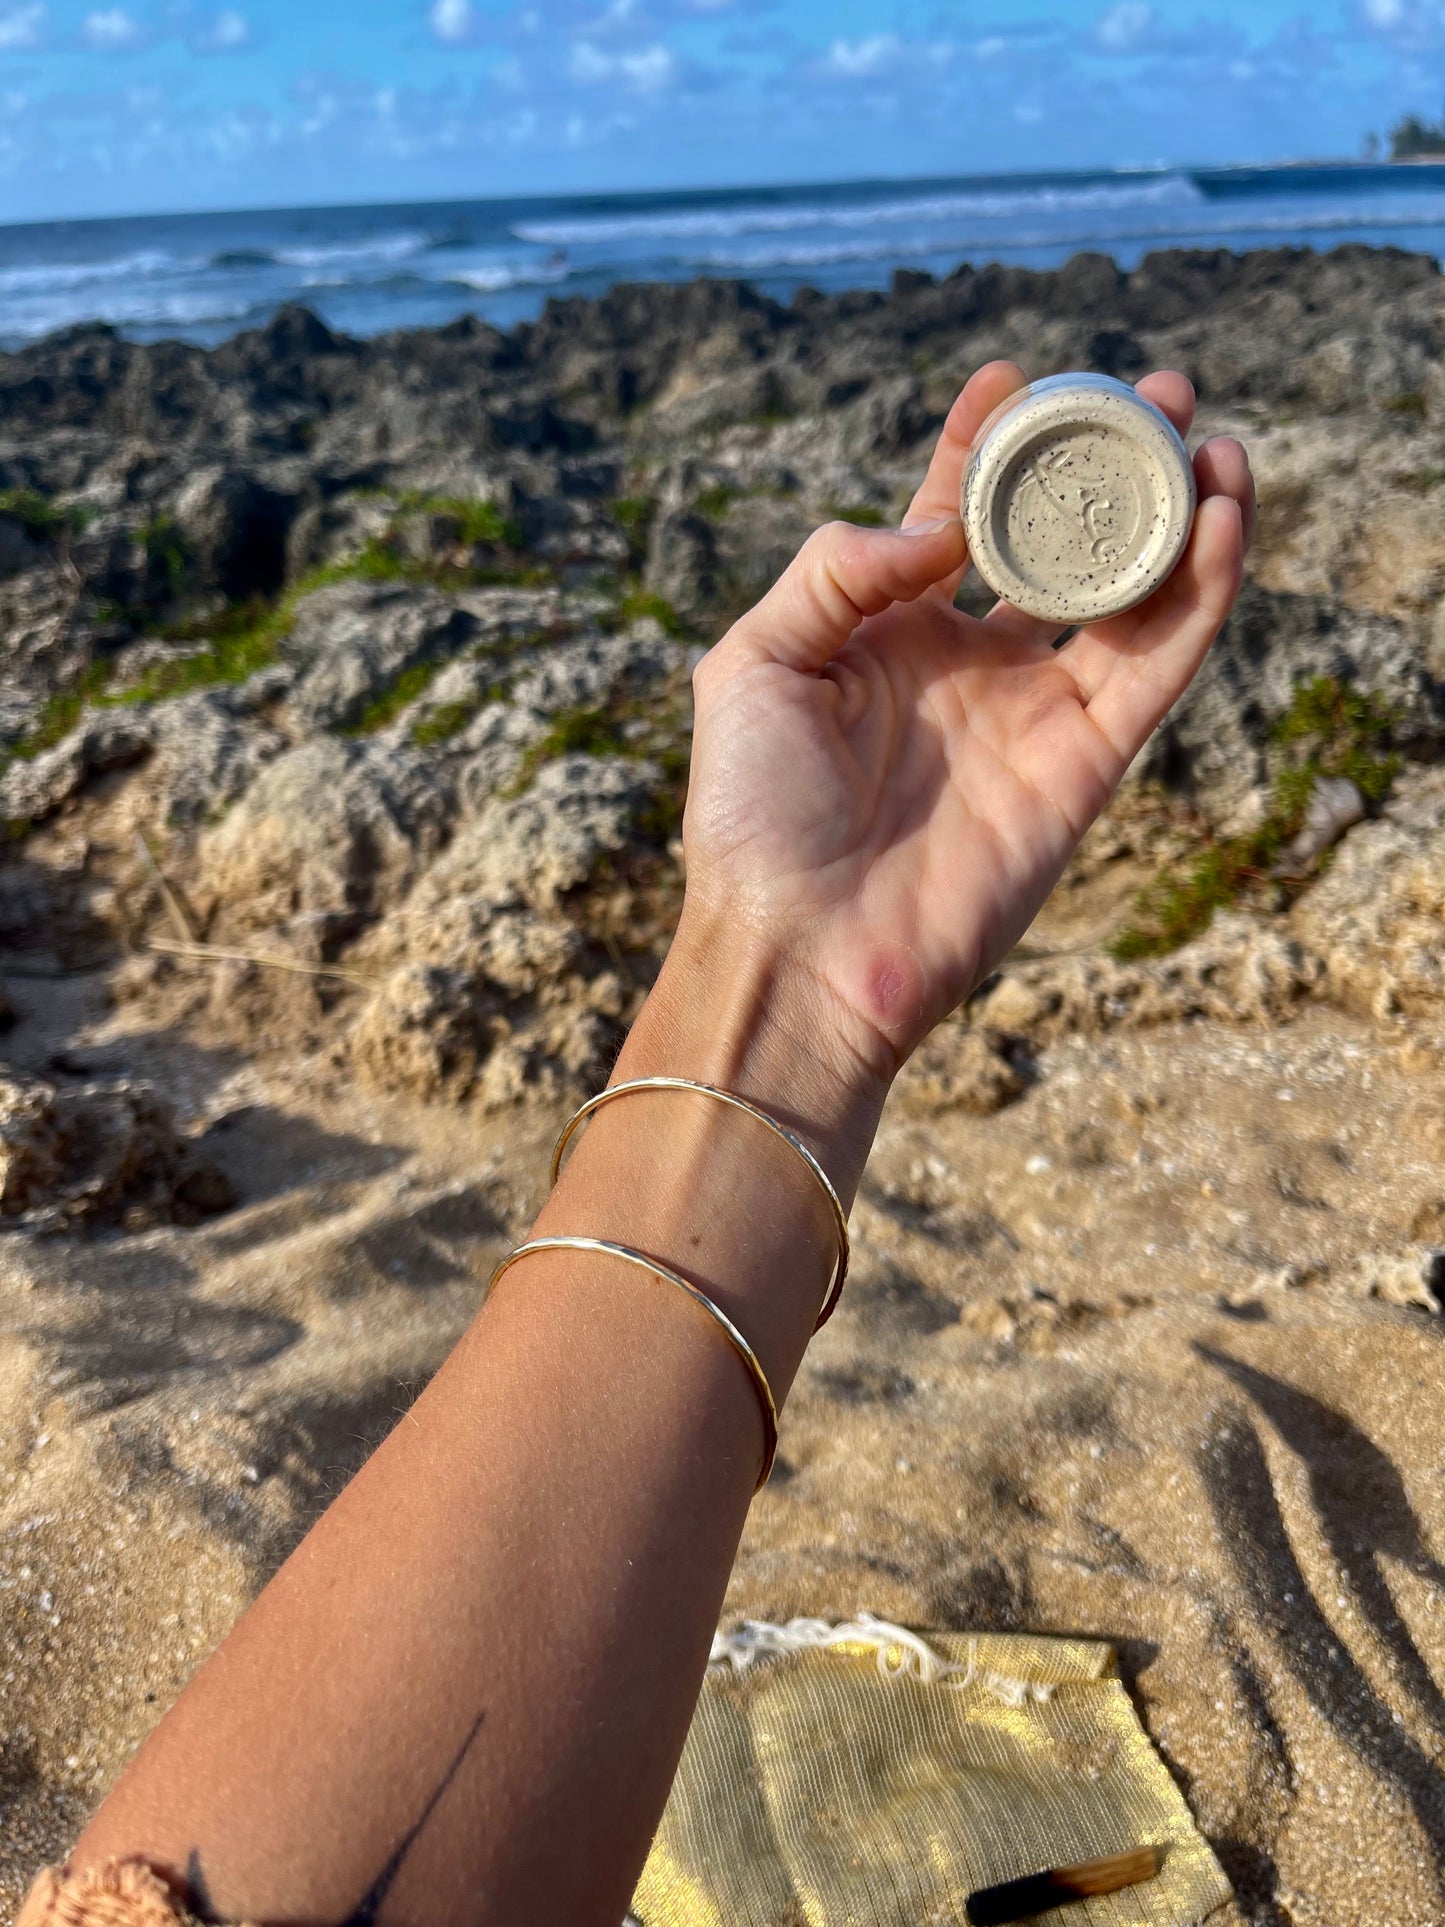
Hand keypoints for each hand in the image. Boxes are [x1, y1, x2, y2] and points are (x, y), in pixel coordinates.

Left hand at [681, 361, 1254, 1083]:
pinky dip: (1198, 593)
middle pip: (1060, 544)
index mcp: (886, 634)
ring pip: (1131, 595)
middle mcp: (969, 665)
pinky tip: (1217, 517)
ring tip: (1208, 440)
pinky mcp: (1085, 767)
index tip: (1011, 374)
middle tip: (1155, 393)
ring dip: (1175, 515)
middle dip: (1106, 466)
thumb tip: (940, 527)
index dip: (983, 444)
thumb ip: (836, 571)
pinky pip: (1156, 665)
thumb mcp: (755, 665)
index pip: (951, 516)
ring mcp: (1033, 714)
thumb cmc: (752, 817)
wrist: (797, 949)